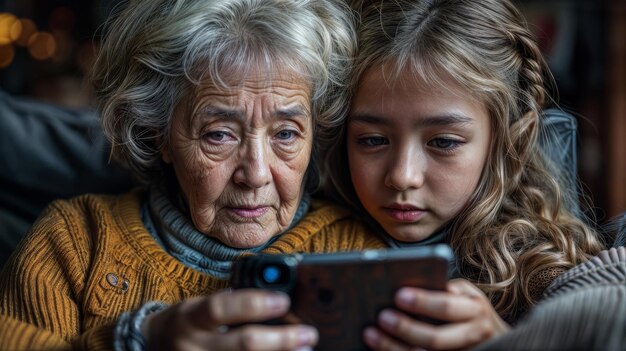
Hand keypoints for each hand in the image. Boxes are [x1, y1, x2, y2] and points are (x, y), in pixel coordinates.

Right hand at [144, 289, 317, 350]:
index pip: (220, 309)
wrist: (152, 348)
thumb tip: (279, 302)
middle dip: (281, 340)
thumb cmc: (188, 324)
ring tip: (305, 350)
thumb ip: (232, 305)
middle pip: (242, 345)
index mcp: (191, 318)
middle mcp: (193, 347)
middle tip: (308, 334)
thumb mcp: (200, 307)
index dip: (252, 304)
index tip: (283, 301)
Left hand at [364, 279, 509, 349]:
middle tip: (381, 317)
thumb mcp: (465, 295)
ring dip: (394, 347)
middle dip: (406, 328)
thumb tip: (405, 284)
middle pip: (436, 338)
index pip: (447, 306)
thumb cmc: (471, 312)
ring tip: (371, 334)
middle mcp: (474, 334)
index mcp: (475, 309)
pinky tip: (381, 350)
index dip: (423, 302)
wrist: (497, 340)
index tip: (398, 295)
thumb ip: (444, 290)